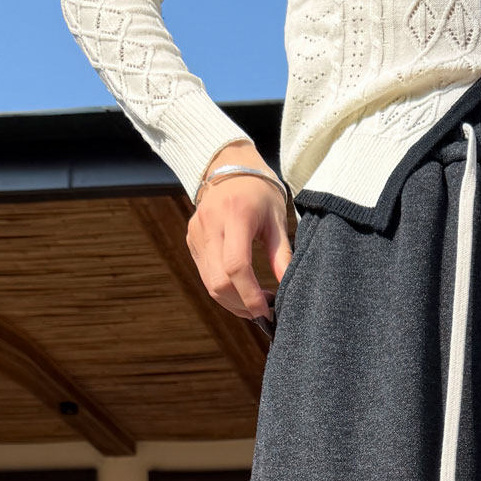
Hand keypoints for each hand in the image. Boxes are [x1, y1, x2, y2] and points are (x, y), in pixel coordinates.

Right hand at [189, 142, 291, 322]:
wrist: (228, 168)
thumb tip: (288, 287)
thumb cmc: (259, 193)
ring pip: (209, 283)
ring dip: (232, 302)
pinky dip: (223, 289)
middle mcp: (210, 225)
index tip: (266, 310)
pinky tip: (241, 291)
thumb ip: (282, 254)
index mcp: (236, 215)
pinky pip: (205, 274)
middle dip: (241, 304)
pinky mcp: (192, 240)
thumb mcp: (277, 219)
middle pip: (219, 281)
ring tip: (254, 305)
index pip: (236, 266)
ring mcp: (197, 233)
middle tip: (263, 312)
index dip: (250, 295)